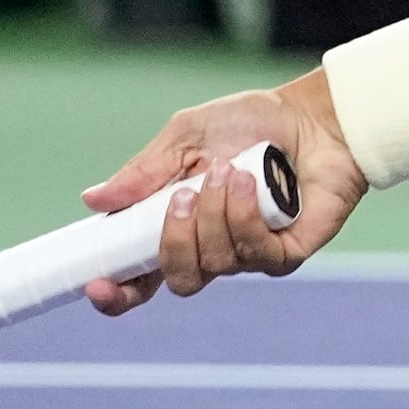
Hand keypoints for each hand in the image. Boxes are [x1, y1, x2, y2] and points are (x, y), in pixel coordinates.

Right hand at [78, 73, 365, 311]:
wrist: (314, 115)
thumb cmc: (252, 124)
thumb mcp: (186, 137)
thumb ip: (144, 172)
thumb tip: (94, 200)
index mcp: (178, 228)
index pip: (139, 279)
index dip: (116, 293)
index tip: (94, 283)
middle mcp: (213, 249)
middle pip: (178, 280)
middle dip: (174, 241)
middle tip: (182, 195)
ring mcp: (251, 255)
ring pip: (216, 263)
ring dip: (216, 214)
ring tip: (229, 170)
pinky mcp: (288, 253)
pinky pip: (256, 254)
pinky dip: (246, 218)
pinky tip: (251, 184)